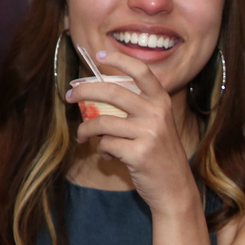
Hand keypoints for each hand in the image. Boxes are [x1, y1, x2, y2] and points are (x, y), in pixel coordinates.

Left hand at [68, 49, 196, 213]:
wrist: (175, 187)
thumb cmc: (160, 154)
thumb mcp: (156, 125)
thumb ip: (136, 109)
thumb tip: (97, 98)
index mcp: (161, 102)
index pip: (141, 71)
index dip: (119, 60)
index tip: (99, 56)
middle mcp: (157, 113)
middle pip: (111, 91)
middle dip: (84, 92)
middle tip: (70, 96)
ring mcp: (149, 133)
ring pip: (102, 122)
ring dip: (85, 130)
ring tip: (82, 136)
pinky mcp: (139, 153)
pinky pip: (105, 144)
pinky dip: (101, 150)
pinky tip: (107, 156)